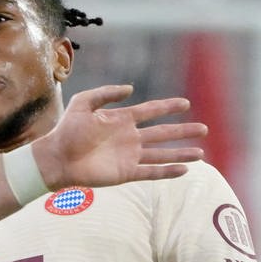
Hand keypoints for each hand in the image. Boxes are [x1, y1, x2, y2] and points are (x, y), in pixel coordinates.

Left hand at [32, 85, 206, 188]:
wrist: (57, 158)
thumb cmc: (66, 130)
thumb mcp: (83, 103)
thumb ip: (105, 93)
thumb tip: (131, 88)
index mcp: (121, 119)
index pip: (151, 111)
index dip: (168, 107)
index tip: (185, 103)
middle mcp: (129, 137)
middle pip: (163, 133)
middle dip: (183, 131)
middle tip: (204, 129)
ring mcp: (129, 156)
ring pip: (162, 154)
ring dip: (181, 153)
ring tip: (201, 153)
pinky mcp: (126, 173)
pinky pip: (151, 172)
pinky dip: (168, 171)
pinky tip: (184, 170)